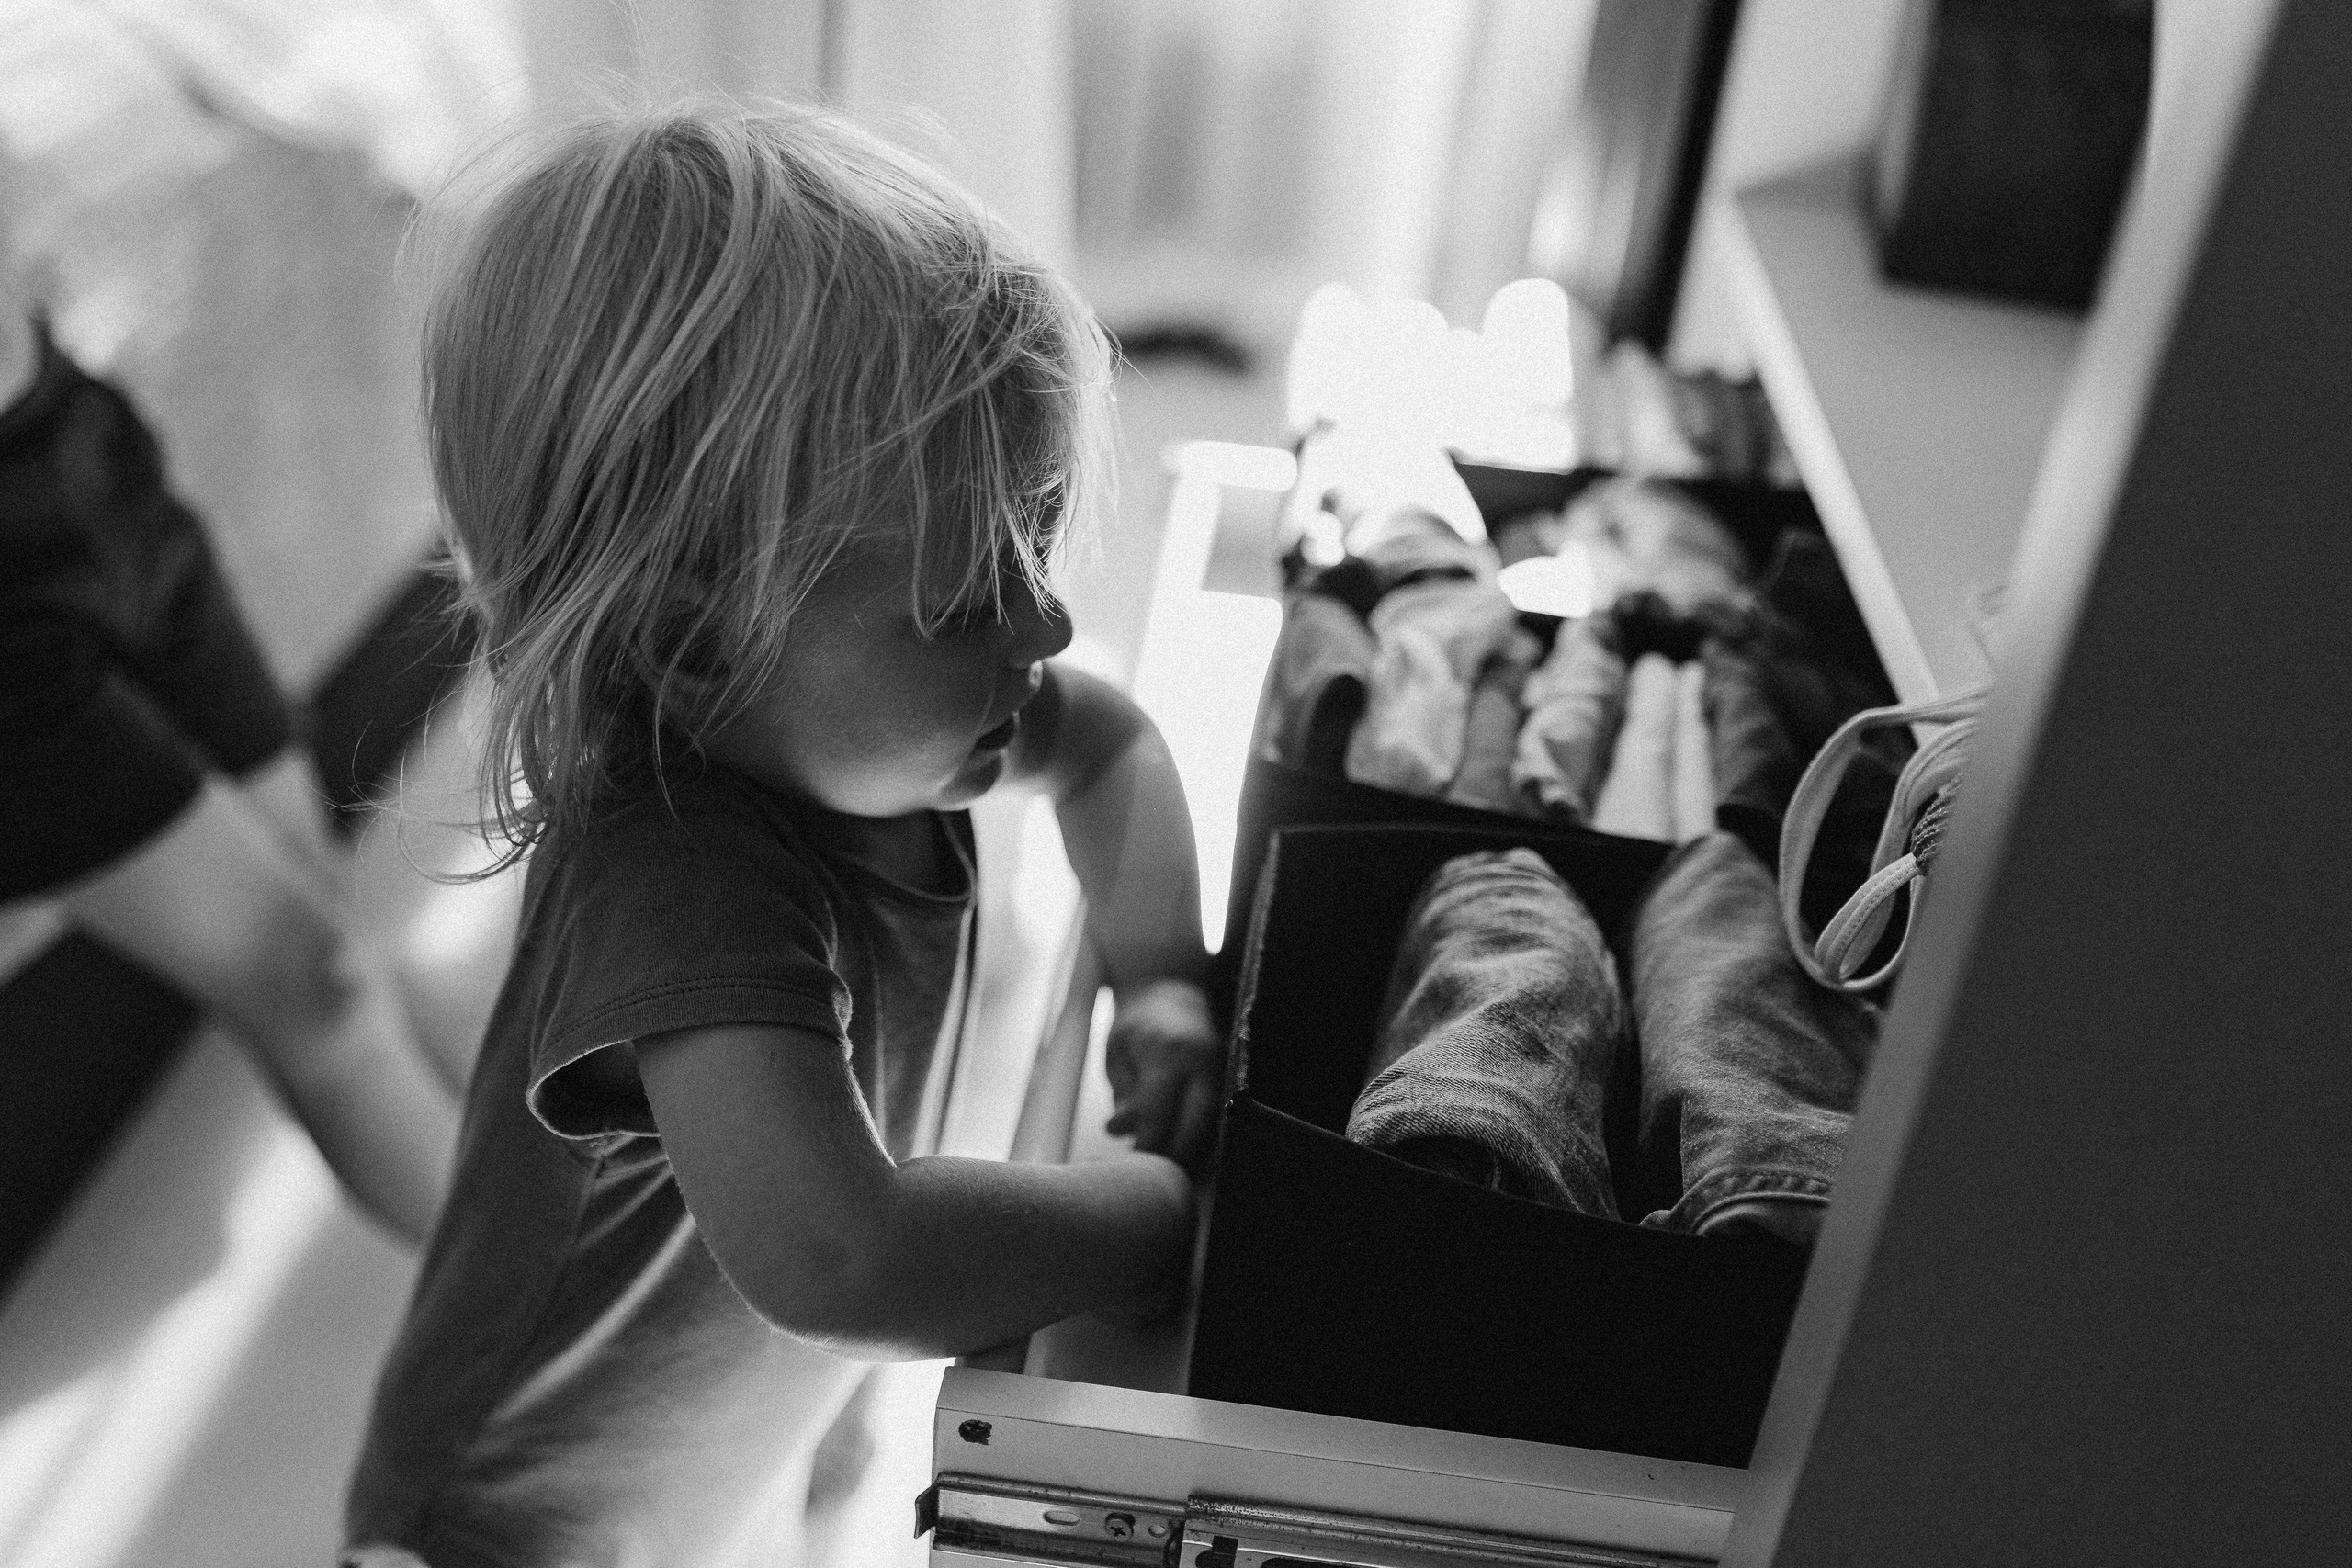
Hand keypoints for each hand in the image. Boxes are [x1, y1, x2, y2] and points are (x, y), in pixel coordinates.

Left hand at [1103, 978, 1221, 1174]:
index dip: (1146, 1145)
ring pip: (1215, 1125)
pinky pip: (1221, 1116)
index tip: (1134, 1166)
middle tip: (1155, 1177)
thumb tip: (1120, 1132)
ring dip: (1193, 1150)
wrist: (1173, 991)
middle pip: (1197, 1126)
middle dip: (1175, 1157)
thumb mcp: (1117, 1055)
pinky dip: (1203, 1136)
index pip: (1159, 1113)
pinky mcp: (1232, 1076)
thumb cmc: (1137, 1028)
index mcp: (1170, 1052)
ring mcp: (1224, 1068)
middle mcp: (1204, 1060)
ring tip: (1168, 1165)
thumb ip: (1122, 1095)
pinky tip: (1185, 1149)